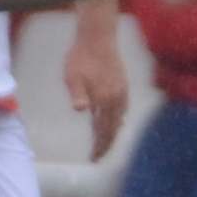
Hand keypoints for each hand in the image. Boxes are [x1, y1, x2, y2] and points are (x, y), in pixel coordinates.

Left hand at [62, 26, 130, 155]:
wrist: (98, 37)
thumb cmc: (80, 56)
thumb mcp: (73, 75)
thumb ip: (78, 93)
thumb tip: (81, 109)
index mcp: (103, 98)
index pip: (102, 130)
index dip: (99, 146)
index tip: (93, 160)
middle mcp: (116, 98)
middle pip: (113, 129)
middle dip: (106, 145)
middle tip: (98, 158)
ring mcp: (122, 92)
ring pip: (120, 120)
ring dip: (113, 134)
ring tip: (106, 144)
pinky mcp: (123, 85)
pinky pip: (124, 109)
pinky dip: (119, 121)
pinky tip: (116, 123)